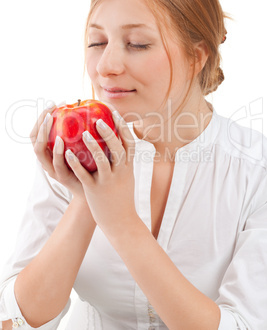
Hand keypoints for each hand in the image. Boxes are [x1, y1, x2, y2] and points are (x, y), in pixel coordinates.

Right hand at [30, 105, 84, 198]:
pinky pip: (58, 165)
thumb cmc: (89, 164)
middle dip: (40, 125)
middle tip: (50, 112)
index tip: (54, 104)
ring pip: (41, 153)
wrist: (95, 189)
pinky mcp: (63, 178)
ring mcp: (53, 170)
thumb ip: (82, 131)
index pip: (38, 132)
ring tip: (52, 122)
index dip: (42, 118)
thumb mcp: (83, 146)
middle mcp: (47, 160)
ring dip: (45, 136)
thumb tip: (91, 106)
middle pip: (35, 141)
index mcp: (50, 151)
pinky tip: (63, 142)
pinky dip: (58, 153)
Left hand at [65, 111, 137, 235]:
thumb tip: (115, 143)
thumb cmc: (121, 196)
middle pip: (118, 148)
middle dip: (109, 132)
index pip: (129, 143)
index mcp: (128, 167)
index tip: (114, 113)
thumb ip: (121, 161)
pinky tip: (68, 153)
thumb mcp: (126, 176)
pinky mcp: (95, 190)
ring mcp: (108, 181)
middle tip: (98, 119)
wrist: (121, 221)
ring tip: (83, 133)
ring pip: (102, 160)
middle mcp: (121, 172)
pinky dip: (76, 163)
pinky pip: (85, 175)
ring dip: (93, 145)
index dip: (123, 127)